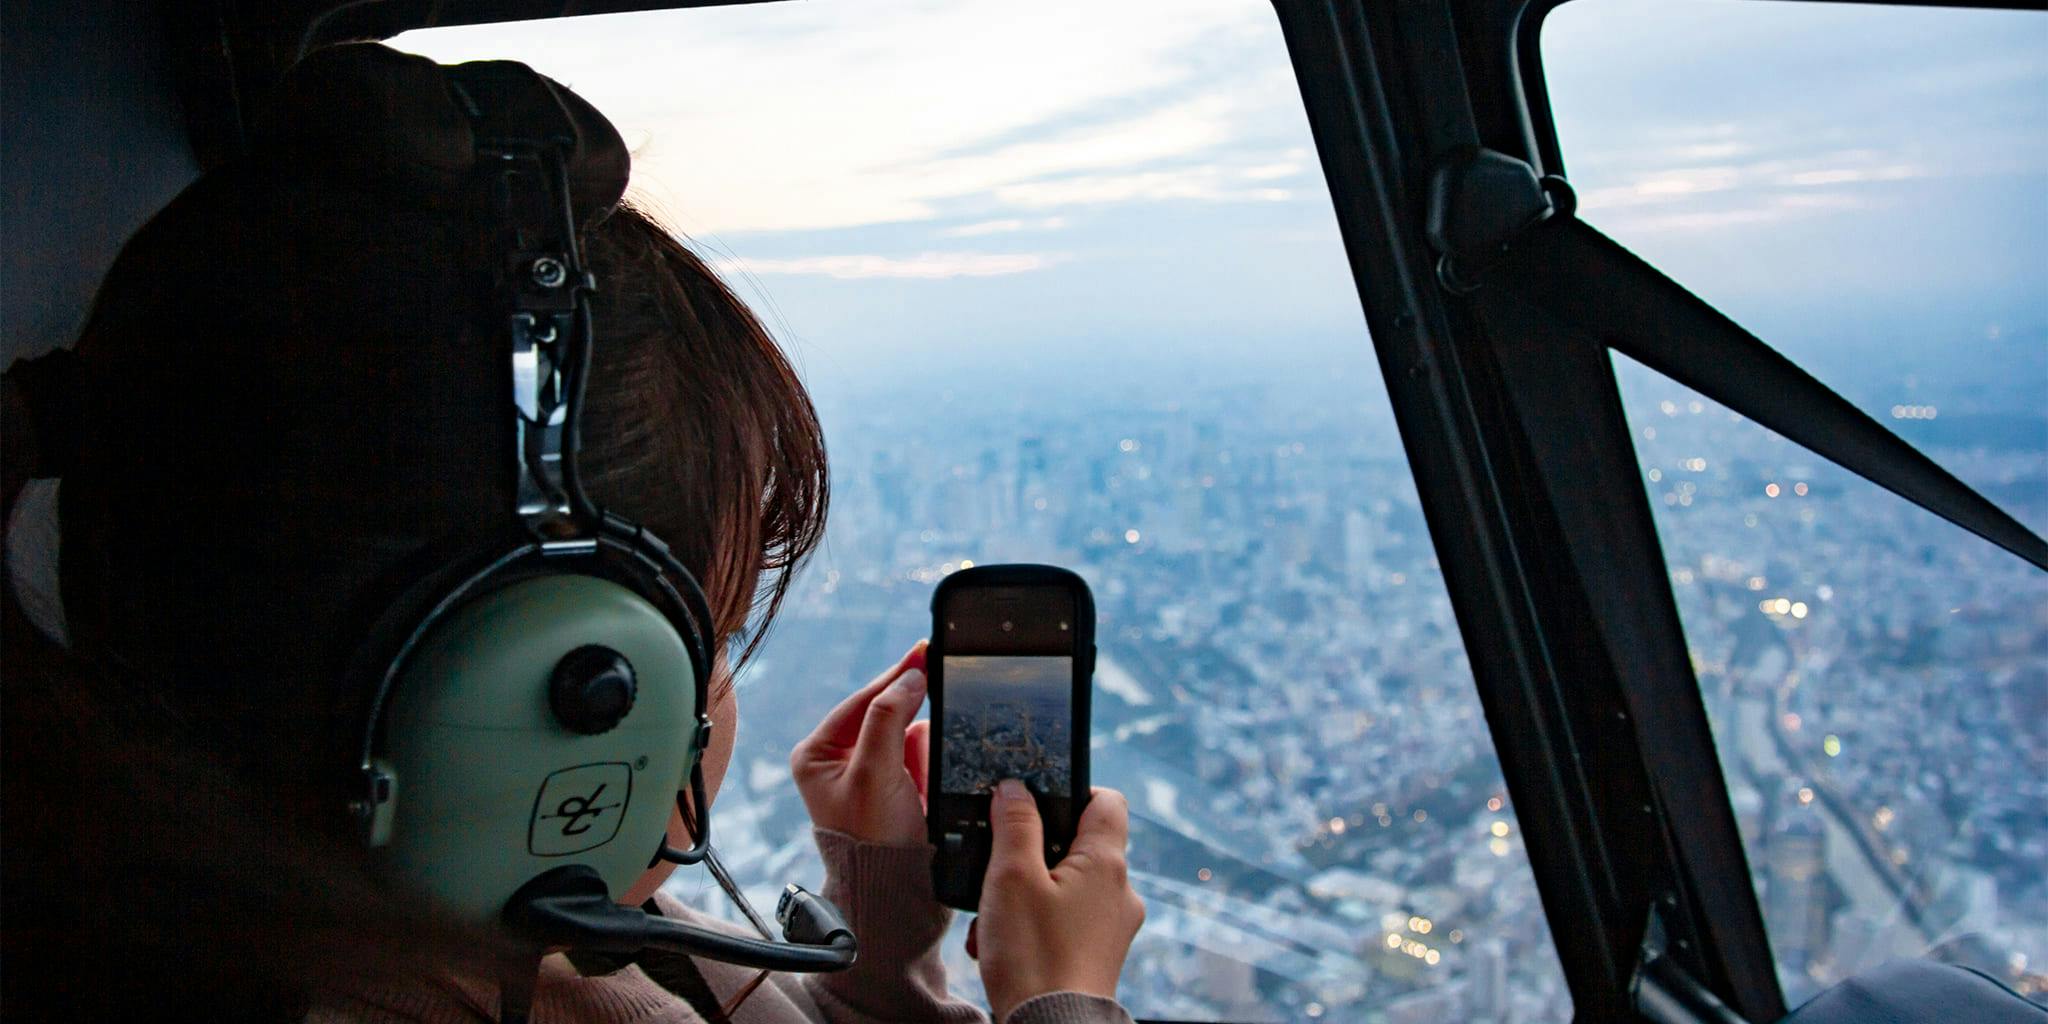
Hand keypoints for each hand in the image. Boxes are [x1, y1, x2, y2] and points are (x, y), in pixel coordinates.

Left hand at [790, 641, 931, 845]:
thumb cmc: (871, 840)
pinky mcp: (895, 786)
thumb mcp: (874, 774)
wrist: (893, 892)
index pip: (862, 700)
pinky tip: (929, 778)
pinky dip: (929, 759)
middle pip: (886, 713)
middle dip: (912, 714)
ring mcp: (869, 773)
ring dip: (921, 744)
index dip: (895, 675)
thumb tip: (910, 675)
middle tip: (936, 692)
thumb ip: (889, 719)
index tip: (924, 650)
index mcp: (817, 753)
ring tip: (922, 770)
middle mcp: (839, 759)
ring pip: (908, 733)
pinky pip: (919, 755)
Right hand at [968, 782, 1143, 1022]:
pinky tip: (1004, 941)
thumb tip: (1015, 788)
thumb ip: (1016, 824)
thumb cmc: (1034, 955)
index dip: (1070, 791)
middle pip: (1080, 845)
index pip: (1106, 799)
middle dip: (1034, 852)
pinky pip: (1066, 921)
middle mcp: (1120, 891)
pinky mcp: (1099, 955)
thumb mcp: (1011, 876)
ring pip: (1067, 886)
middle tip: (1002, 867)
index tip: (1033, 804)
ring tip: (996, 915)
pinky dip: (1036, 923)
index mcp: (1107, 863)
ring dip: (1028, 893)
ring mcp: (1113, 926)